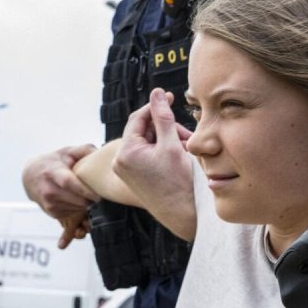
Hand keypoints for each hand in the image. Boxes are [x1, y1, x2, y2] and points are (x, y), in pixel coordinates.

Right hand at [22, 144, 99, 219]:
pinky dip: (79, 207)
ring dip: (86, 204)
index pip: (68, 183)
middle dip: (90, 199)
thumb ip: (84, 150)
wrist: (30, 177)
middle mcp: (49, 190)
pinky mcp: (52, 212)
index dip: (84, 191)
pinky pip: (73, 213)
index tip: (98, 196)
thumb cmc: (52, 164)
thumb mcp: (66, 152)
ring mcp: (49, 203)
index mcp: (53, 172)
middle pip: (76, 200)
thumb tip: (100, 153)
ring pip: (77, 208)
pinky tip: (77, 199)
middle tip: (99, 194)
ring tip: (86, 194)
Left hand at [112, 88, 195, 240]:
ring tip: (186, 148)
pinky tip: (180, 156)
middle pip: (144, 131)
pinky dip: (163, 151)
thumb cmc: (178, 182)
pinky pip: (148, 155)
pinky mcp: (135, 177)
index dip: (155, 106)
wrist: (182, 215)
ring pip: (148, 142)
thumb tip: (157, 93)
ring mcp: (126, 171)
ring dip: (167, 139)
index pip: (138, 118)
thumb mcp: (172, 144)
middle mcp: (121, 161)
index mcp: (126, 152)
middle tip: (186, 134)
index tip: (170, 97)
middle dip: (165, 128)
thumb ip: (163, 116)